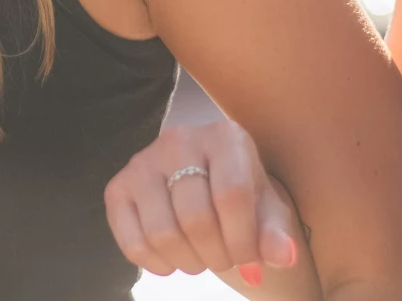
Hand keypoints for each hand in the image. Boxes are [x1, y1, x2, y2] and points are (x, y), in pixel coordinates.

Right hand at [104, 120, 302, 287]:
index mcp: (224, 136)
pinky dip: (156, 264)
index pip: (232, 196)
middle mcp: (178, 139)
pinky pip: (132, 241)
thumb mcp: (267, 211)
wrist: (207, 185)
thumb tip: (283, 256)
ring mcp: (142, 161)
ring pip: (162, 233)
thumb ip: (276, 232)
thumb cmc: (243, 197)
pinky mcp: (118, 187)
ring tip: (202, 260)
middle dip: (217, 256)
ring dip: (189, 262)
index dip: (243, 241)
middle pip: (196, 218)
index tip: (250, 260)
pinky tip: (173, 261)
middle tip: (225, 261)